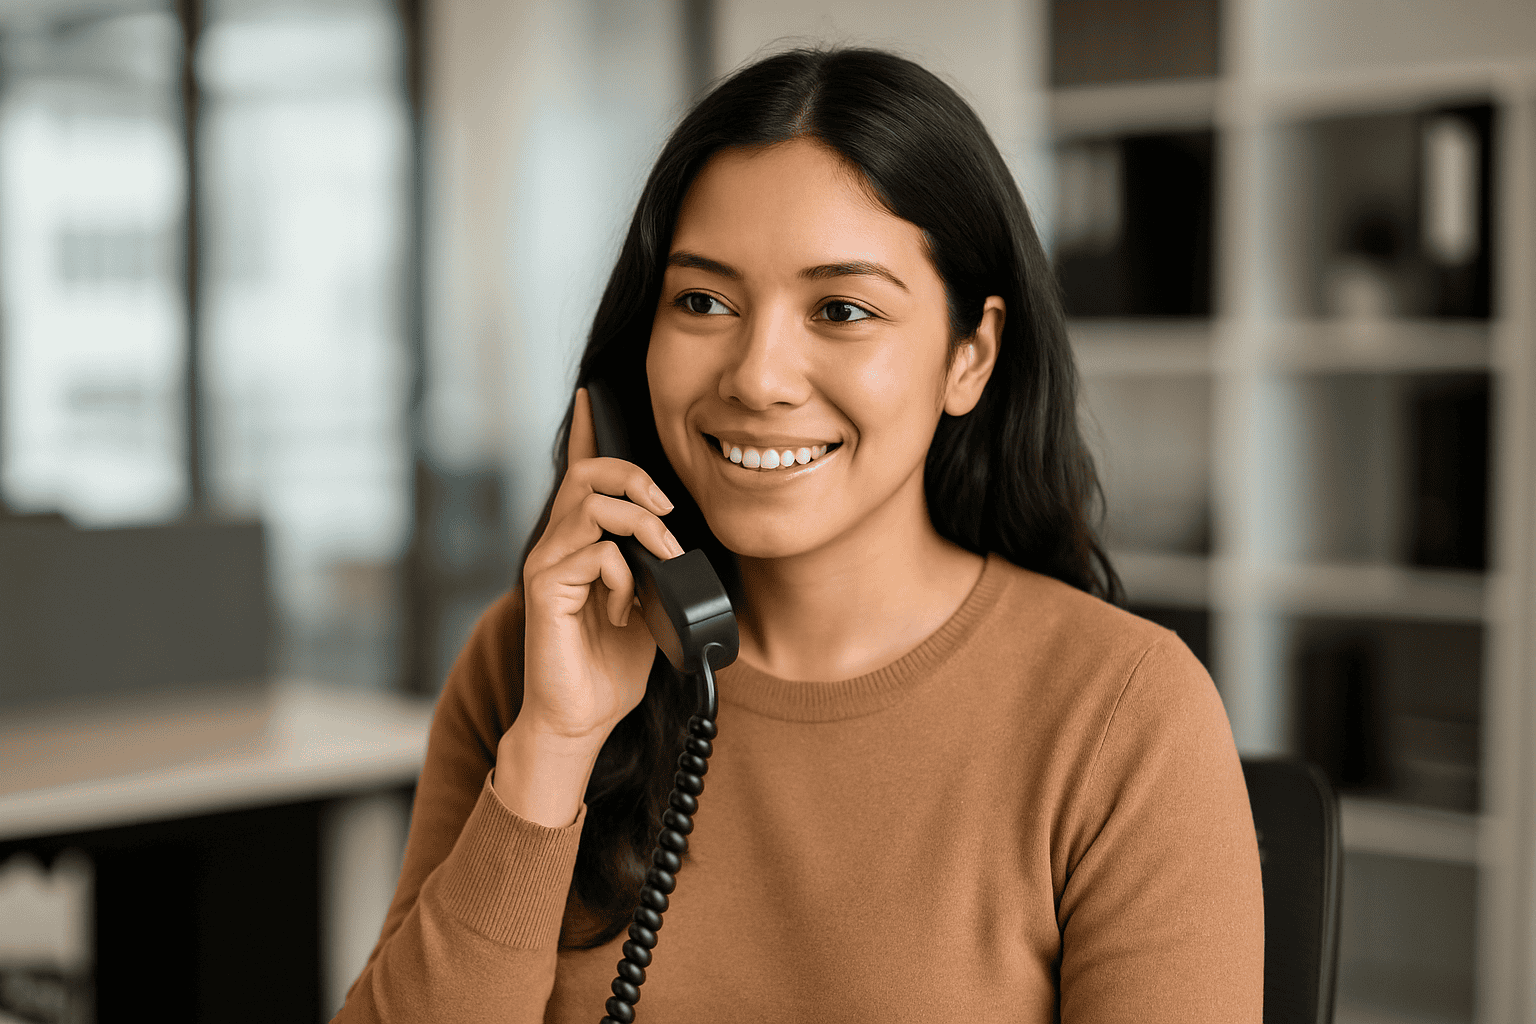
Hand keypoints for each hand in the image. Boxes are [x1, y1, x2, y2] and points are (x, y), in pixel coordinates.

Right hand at [516, 387, 683, 747]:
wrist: (582, 718)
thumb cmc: (614, 664)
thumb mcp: (651, 601)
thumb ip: (657, 565)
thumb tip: (680, 541)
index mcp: (582, 541)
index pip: (580, 472)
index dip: (587, 431)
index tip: (593, 394)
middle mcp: (557, 544)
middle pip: (587, 474)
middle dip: (635, 478)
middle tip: (667, 512)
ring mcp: (547, 564)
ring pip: (592, 506)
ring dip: (641, 525)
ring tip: (662, 557)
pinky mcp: (544, 589)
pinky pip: (593, 553)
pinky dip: (623, 575)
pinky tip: (624, 609)